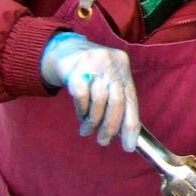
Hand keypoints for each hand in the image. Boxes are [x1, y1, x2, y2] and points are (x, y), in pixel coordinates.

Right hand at [40, 32, 140, 150]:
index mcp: (123, 69)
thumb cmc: (91, 71)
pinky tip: (81, 116)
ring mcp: (94, 65)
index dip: (131, 125)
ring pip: (99, 100)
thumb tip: (124, 132)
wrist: (64, 49)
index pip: (132, 100)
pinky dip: (82, 111)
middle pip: (117, 101)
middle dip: (111, 127)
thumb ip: (117, 99)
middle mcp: (112, 65)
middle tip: (103, 141)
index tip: (129, 146)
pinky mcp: (76, 69)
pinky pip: (81, 96)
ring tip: (87, 130)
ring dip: (93, 121)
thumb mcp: (108, 78)